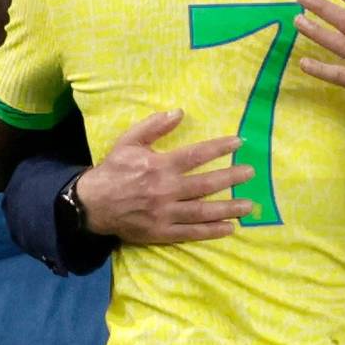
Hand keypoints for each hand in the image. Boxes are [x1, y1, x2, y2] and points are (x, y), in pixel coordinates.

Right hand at [75, 110, 256, 242]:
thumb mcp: (128, 142)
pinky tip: (229, 228)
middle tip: (251, 173)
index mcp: (159, 166)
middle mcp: (166, 190)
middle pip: (206, 184)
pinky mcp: (163, 232)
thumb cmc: (114, 170)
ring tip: (249, 205)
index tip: (239, 142)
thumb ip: (153, 127)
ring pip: (203, 211)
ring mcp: (166, 213)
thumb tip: (178, 112)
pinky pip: (192, 232)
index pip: (196, 155)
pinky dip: (212, 231)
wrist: (93, 204)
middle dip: (231, 178)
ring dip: (228, 208)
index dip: (219, 148)